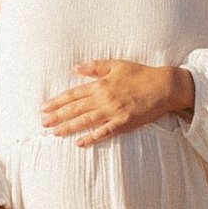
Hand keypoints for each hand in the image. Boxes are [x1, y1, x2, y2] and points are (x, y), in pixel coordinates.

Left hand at [41, 58, 196, 144]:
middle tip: (43, 122)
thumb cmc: (141, 74)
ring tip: (55, 133)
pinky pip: (104, 132)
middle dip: (57, 116)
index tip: (45, 107)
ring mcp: (114, 112)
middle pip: (76, 109)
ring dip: (69, 127)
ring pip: (86, 121)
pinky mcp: (124, 123)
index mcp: (101, 84)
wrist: (164, 86)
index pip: (74, 94)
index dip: (58, 101)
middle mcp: (104, 98)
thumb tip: (75, 67)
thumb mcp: (117, 64)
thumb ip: (95, 67)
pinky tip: (79, 143)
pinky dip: (91, 138)